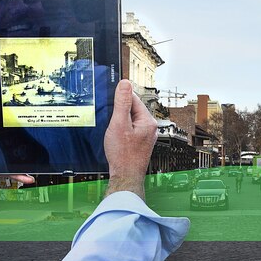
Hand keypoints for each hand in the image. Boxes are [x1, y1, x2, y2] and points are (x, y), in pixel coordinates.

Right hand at [104, 80, 157, 198]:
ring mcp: (146, 135)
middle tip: (111, 121)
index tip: (110, 100)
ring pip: (130, 120)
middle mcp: (150, 127)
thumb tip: (124, 84)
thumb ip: (122, 103)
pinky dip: (122, 130)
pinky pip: (130, 129)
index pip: (134, 99)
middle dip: (119, 112)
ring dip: (120, 122)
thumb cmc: (123, 155)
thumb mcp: (119, 124)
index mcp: (148, 120)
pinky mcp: (140, 142)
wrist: (125, 176)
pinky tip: (116, 138)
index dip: (120, 99)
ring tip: (114, 132)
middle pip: (132, 109)